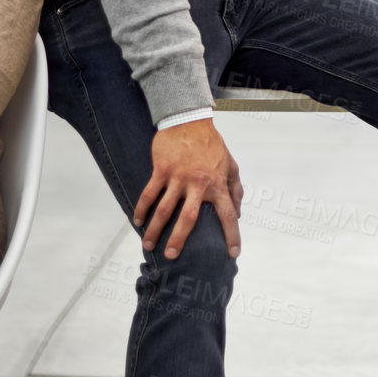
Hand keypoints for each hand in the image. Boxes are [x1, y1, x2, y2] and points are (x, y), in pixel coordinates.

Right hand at [134, 119, 243, 259]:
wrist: (189, 120)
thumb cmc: (211, 144)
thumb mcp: (230, 164)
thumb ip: (236, 189)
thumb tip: (239, 212)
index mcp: (217, 184)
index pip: (228, 214)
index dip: (232, 235)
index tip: (233, 254)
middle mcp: (197, 183)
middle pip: (188, 219)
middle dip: (179, 240)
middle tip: (172, 256)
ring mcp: (177, 177)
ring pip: (163, 209)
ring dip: (155, 229)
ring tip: (148, 245)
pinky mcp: (161, 169)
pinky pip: (149, 193)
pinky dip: (142, 209)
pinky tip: (138, 222)